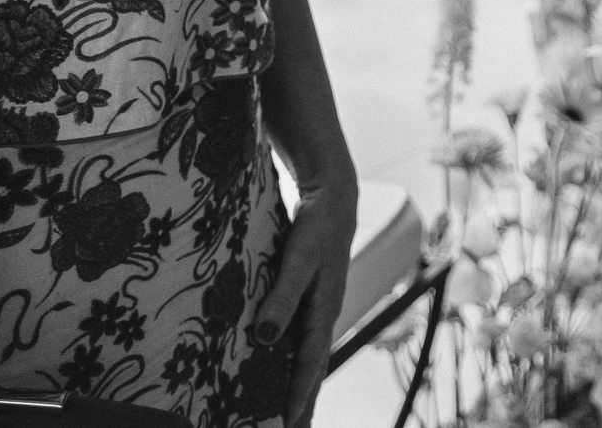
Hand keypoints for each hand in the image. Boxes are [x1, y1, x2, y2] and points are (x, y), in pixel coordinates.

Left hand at [257, 176, 357, 427]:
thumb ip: (282, 297)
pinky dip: (297, 364)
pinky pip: (303, 342)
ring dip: (301, 387)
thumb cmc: (317, 226)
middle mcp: (324, 315)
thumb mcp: (299, 259)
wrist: (334, 197)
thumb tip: (267, 339)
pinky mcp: (310, 301)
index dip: (298, 394)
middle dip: (304, 402)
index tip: (287, 424)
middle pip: (314, 369)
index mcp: (324, 310)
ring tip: (290, 416)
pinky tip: (283, 372)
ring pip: (309, 359)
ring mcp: (319, 309)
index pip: (310, 363)